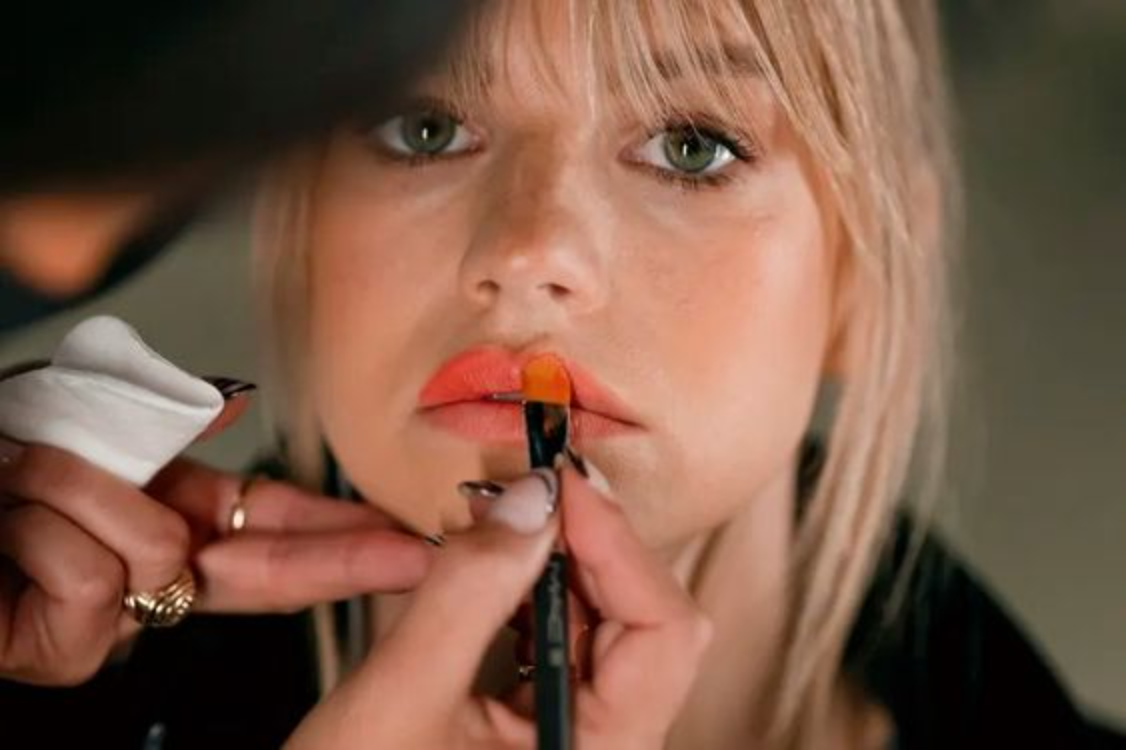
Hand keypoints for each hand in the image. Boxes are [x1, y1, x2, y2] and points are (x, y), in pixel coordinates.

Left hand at [0, 392, 432, 685]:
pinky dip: (42, 529)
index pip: (266, 519)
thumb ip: (156, 410)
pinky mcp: (67, 651)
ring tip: (13, 478)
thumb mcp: (62, 405)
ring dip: (76, 488)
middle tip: (407, 553)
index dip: (338, 529)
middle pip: (266, 566)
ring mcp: (107, 614)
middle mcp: (139, 564)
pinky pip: (96, 574)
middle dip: (340, 555)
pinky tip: (6, 529)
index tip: (402, 538)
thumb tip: (233, 404)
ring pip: (156, 546)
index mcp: (149, 503)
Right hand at [286, 465, 710, 749]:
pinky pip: (568, 647)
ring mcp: (580, 740)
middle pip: (645, 620)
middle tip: (525, 486)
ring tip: (503, 518)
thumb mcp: (399, 701)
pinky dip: (537, 596)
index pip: (664, 630)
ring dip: (561, 563)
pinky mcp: (547, 729)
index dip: (617, 543)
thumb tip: (530, 499)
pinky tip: (498, 569)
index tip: (555, 482)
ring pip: (608, 627)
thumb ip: (468, 593)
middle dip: (588, 544)